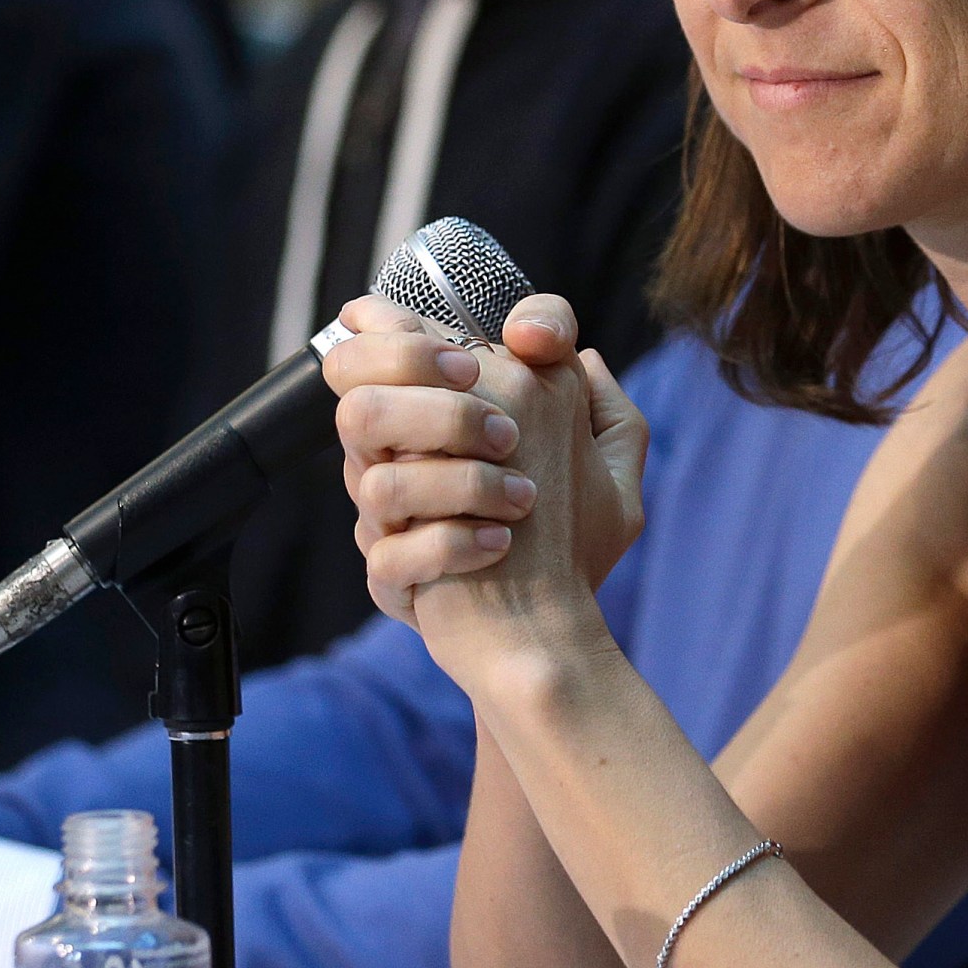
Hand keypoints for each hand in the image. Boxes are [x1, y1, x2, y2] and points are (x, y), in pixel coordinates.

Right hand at [324, 294, 647, 662]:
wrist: (553, 634)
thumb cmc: (576, 543)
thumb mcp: (609, 464)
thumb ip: (593, 395)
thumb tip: (550, 340)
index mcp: (441, 419)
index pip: (381, 345)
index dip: (403, 333)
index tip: (474, 362)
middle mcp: (402, 463)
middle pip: (357, 400)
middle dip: (436, 407)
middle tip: (508, 434)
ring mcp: (389, 524)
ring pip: (372, 479)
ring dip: (459, 483)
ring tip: (524, 501)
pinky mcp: (390, 579)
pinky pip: (390, 555)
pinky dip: (453, 546)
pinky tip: (501, 544)